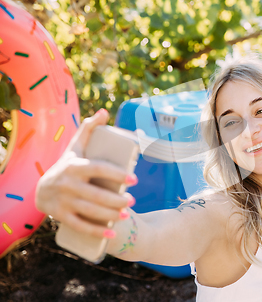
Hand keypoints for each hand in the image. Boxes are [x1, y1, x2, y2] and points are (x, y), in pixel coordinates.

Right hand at [35, 109, 136, 237]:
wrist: (42, 189)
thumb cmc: (68, 165)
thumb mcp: (76, 146)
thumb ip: (89, 129)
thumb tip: (104, 112)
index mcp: (74, 165)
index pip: (98, 169)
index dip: (117, 174)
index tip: (134, 179)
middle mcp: (66, 184)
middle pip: (96, 194)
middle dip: (117, 200)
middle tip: (132, 200)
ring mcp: (62, 202)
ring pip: (90, 211)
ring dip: (111, 215)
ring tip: (127, 214)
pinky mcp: (60, 216)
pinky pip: (80, 226)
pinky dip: (97, 231)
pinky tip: (113, 233)